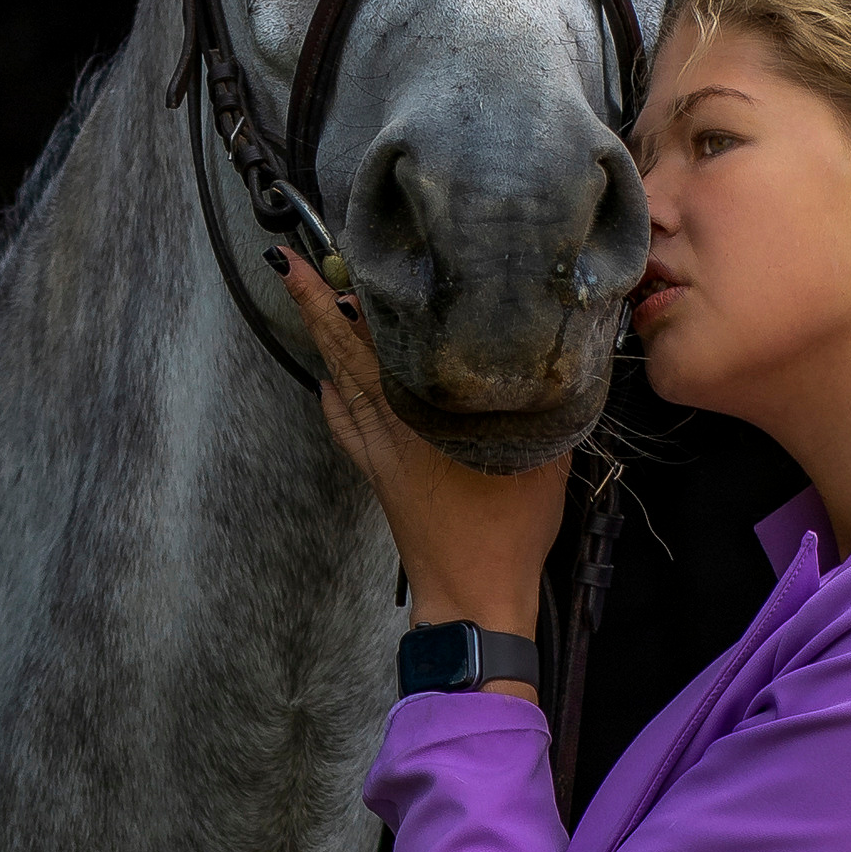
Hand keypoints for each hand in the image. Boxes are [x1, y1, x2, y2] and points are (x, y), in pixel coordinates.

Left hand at [275, 254, 569, 689]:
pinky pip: (344, 424)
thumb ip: (540, 401)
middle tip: (292, 262)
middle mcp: (393, 422)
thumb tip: (558, 355)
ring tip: (306, 296)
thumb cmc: (510, 529)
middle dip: (319, 303)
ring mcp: (379, 450)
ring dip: (323, 338)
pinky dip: (333, 395)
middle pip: (348, 351)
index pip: (388, 340)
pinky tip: (327, 379)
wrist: (473, 594)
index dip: (364, 298)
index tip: (344, 256)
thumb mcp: (541, 455)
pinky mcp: (377, 474)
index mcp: (429, 410)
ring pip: (341, 382)